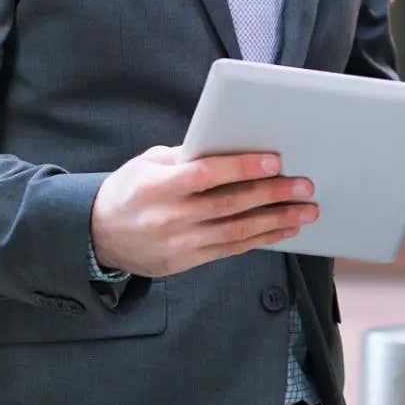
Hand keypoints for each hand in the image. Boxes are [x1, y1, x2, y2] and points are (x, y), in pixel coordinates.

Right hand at [90, 145, 316, 277]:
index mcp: (157, 186)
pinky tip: (284, 229)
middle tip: (304, 185)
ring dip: (276, 220)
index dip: (241, 167)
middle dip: (272, 194)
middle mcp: (170, 217)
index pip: (206, 174)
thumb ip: (186, 155)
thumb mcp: (147, 163)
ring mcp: (180, 243)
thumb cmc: (128, 191)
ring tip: (305, 211)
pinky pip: (231, 249)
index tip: (274, 161)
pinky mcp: (188, 261)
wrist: (98, 236)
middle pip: (230, 204)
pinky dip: (261, 239)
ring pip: (237, 231)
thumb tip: (229, 143)